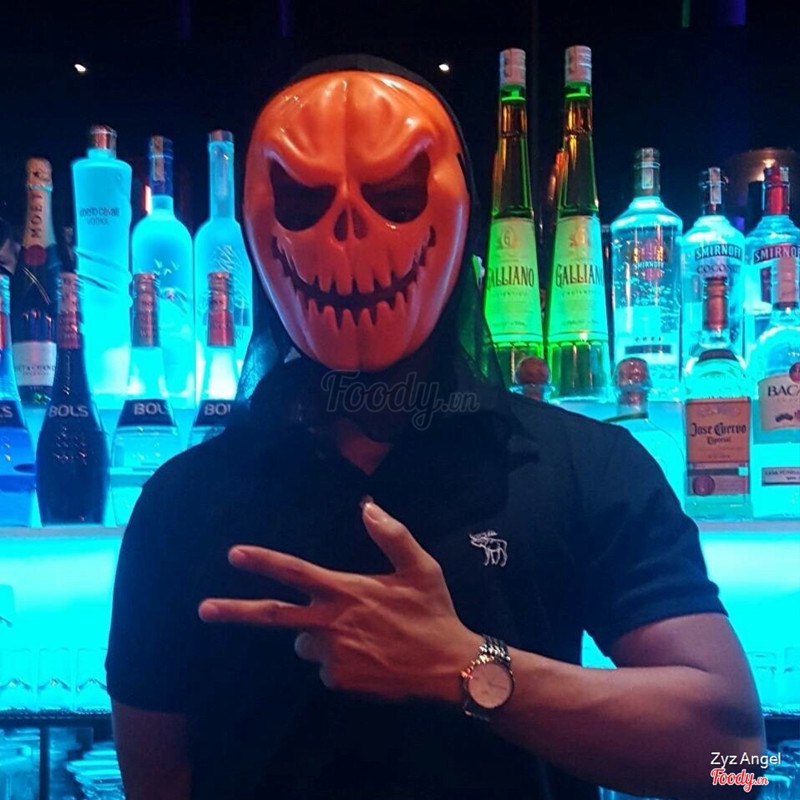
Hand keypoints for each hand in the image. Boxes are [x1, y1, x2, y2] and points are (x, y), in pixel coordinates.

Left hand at [199, 500, 480, 702]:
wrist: (448, 668)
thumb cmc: (433, 611)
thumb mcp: (421, 567)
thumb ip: (391, 534)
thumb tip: (366, 505)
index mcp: (346, 590)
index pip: (296, 572)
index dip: (263, 561)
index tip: (233, 554)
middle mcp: (331, 623)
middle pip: (273, 616)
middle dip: (235, 611)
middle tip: (202, 609)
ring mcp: (332, 655)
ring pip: (305, 640)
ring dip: (318, 634)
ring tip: (359, 633)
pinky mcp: (339, 680)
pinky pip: (324, 666)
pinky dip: (337, 659)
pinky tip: (367, 655)